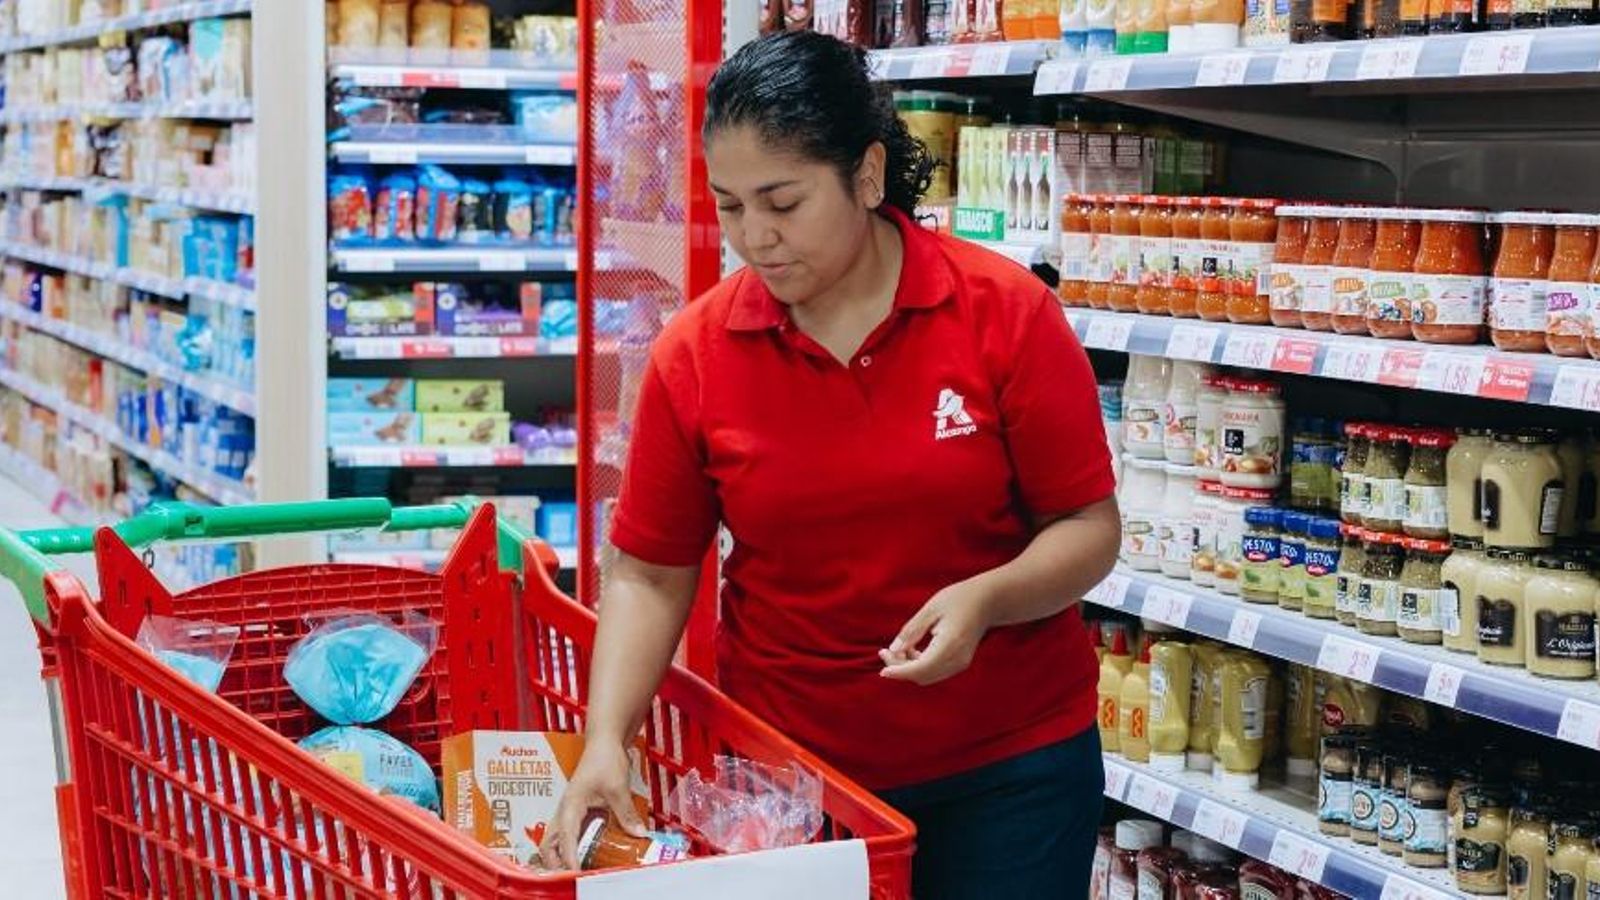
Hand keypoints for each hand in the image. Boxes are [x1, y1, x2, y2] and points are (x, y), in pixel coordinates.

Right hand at [537, 740, 646, 869]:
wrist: (604, 740)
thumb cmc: (605, 758)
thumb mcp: (617, 788)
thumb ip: (625, 813)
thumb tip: (638, 834)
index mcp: (570, 806)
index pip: (565, 838)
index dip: (569, 857)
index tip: (575, 872)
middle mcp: (565, 811)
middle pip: (549, 844)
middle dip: (555, 863)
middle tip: (571, 876)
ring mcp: (570, 811)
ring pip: (557, 840)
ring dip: (563, 856)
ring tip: (578, 870)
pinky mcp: (578, 810)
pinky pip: (571, 833)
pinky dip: (575, 846)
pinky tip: (590, 853)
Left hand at [878, 578, 993, 685]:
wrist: (987, 601)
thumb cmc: (959, 599)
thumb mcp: (930, 609)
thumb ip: (911, 631)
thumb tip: (894, 649)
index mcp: (950, 644)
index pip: (920, 668)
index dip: (899, 672)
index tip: (882, 670)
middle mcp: (957, 659)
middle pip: (922, 675)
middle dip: (900, 669)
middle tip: (884, 651)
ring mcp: (960, 663)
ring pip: (927, 676)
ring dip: (908, 668)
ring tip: (894, 650)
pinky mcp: (960, 663)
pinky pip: (934, 671)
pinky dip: (919, 666)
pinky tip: (910, 651)